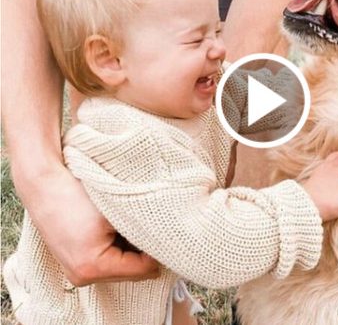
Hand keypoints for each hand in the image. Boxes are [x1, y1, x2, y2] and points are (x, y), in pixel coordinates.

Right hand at [19, 163, 159, 285]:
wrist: (43, 183)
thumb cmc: (77, 194)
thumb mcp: (116, 211)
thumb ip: (141, 228)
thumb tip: (166, 237)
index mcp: (93, 267)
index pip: (141, 269)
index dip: (158, 252)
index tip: (172, 234)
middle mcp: (83, 276)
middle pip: (130, 272)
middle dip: (146, 254)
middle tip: (163, 232)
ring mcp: (77, 271)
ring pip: (120, 266)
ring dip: (133, 250)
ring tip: (142, 227)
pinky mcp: (75, 260)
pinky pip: (107, 260)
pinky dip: (119, 247)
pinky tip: (124, 229)